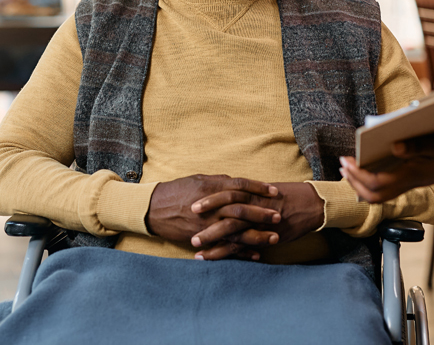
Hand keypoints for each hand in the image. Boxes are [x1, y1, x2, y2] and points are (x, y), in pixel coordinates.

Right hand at [146, 174, 279, 258]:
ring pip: (236, 232)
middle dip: (261, 214)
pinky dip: (240, 252)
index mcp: (212, 189)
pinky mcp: (201, 240)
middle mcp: (211, 207)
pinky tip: (255, 254)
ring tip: (274, 238)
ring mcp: (206, 225)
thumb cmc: (178, 190)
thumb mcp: (200, 179)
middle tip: (278, 216)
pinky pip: (223, 248)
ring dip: (256, 236)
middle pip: (241, 210)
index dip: (258, 188)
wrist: (154, 209)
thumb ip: (221, 182)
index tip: (274, 191)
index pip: (240, 186)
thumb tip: (239, 184)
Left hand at [190, 181, 324, 259]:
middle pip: (226, 210)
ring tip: (193, 244)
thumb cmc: (288, 195)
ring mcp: (258, 222)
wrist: (310, 205)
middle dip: (206, 216)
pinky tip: (209, 258)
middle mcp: (254, 206)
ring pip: (230, 229)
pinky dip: (224, 253)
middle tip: (188, 219)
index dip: (210, 197)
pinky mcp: (263, 237)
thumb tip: (230, 188)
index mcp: (253, 192)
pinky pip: (240, 246)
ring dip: (211, 237)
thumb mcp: (266, 190)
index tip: (193, 200)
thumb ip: (248, 191)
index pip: (228, 191)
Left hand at [339, 130, 433, 202]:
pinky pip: (389, 189)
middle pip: (375, 196)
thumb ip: (416, 145)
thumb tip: (394, 147)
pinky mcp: (416, 179)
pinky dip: (374, 182)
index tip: (346, 161)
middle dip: (355, 182)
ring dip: (362, 184)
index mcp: (413, 174)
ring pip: (381, 195)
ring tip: (351, 168)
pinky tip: (371, 169)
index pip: (377, 184)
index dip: (358, 175)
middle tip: (343, 165)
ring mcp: (413, 183)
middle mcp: (411, 182)